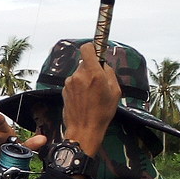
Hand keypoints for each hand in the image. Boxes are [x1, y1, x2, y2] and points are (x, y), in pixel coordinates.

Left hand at [60, 41, 120, 156]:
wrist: (84, 130)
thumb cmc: (102, 113)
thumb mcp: (115, 92)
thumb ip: (109, 74)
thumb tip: (103, 65)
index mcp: (93, 73)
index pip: (87, 48)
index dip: (92, 48)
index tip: (96, 52)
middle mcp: (79, 75)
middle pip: (84, 63)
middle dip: (91, 69)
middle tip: (99, 82)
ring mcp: (69, 83)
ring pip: (79, 74)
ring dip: (84, 80)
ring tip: (91, 95)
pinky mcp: (64, 90)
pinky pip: (73, 83)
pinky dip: (78, 88)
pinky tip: (84, 100)